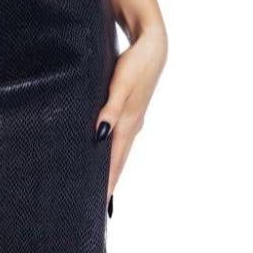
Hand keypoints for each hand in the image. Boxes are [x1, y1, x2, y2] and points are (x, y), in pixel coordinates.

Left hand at [94, 26, 165, 211]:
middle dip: (110, 183)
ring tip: (103, 188)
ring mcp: (134, 119)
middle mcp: (133, 125)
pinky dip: (113, 152)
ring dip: (112, 169)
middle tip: (101, 206)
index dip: (109, 183)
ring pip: (120, 151)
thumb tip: (100, 135)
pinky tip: (106, 153)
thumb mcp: (121, 84)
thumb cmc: (136, 63)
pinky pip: (120, 139)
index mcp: (129, 122)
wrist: (153, 45)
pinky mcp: (132, 110)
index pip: (115, 160)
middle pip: (119, 161)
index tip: (102, 205)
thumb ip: (110, 109)